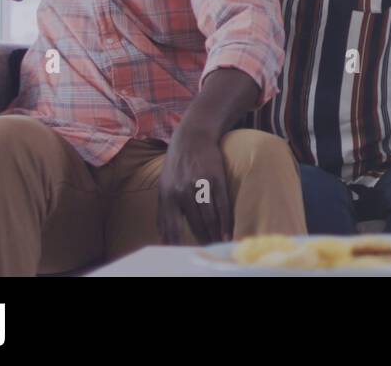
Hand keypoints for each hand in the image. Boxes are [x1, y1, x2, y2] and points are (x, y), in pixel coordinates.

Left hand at [157, 127, 232, 244]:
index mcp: (166, 195)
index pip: (170, 227)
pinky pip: (222, 206)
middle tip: (207, 249)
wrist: (192, 137)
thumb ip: (165, 210)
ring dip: (215, 233)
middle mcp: (181, 191)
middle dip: (201, 239)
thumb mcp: (164, 185)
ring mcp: (199, 185)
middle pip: (194, 224)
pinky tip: (226, 232)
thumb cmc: (177, 164)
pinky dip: (225, 221)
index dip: (177, 243)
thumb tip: (164, 238)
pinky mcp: (215, 179)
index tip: (184, 253)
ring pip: (209, 217)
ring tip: (218, 243)